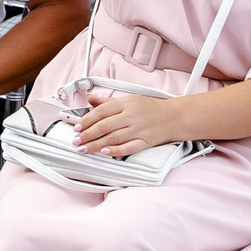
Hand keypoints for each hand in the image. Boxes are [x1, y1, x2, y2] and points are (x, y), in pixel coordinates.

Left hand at [74, 86, 192, 157]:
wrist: (174, 117)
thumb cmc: (150, 108)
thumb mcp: (128, 99)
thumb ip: (107, 102)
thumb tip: (90, 98)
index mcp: (125, 104)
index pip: (101, 112)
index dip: (87, 120)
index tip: (77, 127)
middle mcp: (131, 116)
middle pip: (105, 126)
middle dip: (88, 134)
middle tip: (77, 140)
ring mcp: (138, 130)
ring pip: (114, 138)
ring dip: (96, 145)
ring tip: (84, 149)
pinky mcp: (145, 142)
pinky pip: (129, 147)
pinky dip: (116, 150)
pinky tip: (105, 152)